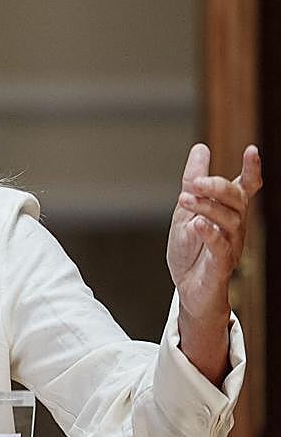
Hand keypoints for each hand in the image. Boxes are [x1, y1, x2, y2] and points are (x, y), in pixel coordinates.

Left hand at [166, 143, 261, 378]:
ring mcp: (231, 245)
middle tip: (193, 182)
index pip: (245, 187)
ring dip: (206, 207)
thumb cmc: (191, 249)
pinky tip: (198, 224)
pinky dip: (210, 233)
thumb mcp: (186, 211)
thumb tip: (201, 148)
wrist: (189, 289)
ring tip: (184, 199)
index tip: (252, 150)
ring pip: (229, 220)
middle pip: (236, 199)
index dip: (252, 170)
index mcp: (229, 212)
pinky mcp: (221, 264)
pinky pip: (221, 247)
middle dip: (216, 187)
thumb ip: (193, 181)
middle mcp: (236, 226)